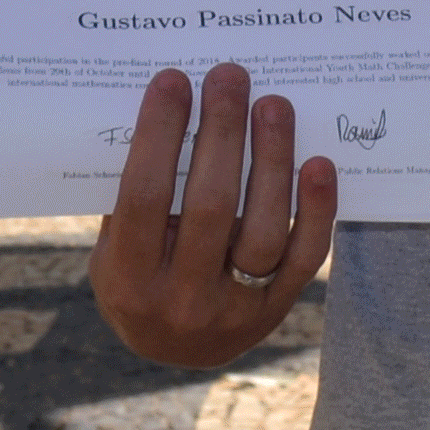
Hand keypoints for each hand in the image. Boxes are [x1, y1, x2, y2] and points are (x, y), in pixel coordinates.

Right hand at [90, 64, 335, 372]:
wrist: (176, 353)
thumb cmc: (137, 279)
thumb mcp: (112, 250)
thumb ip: (131, 199)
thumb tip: (164, 114)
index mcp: (128, 280)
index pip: (143, 196)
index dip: (158, 135)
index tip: (173, 80)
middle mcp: (181, 299)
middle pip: (208, 206)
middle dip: (220, 132)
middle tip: (228, 76)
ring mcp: (234, 309)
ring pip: (262, 229)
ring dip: (270, 159)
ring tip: (272, 104)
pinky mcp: (276, 308)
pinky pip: (304, 257)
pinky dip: (316, 210)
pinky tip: (318, 163)